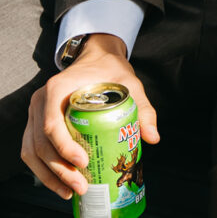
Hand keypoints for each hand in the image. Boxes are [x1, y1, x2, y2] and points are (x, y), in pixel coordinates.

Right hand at [20, 34, 159, 199]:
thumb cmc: (111, 71)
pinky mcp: (35, 122)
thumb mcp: (130, 84)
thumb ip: (143, 109)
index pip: (53, 124)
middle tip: (80, 186)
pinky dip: (42, 169)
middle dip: (58, 170)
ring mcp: (35, 112)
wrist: (96, 58)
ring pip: (32, 150)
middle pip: (40, 143)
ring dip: (48, 175)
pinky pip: (31, 149)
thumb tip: (152, 138)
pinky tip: (58, 182)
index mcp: (57, 89)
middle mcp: (40, 101)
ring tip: (69, 191)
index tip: (84, 163)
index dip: (65, 148)